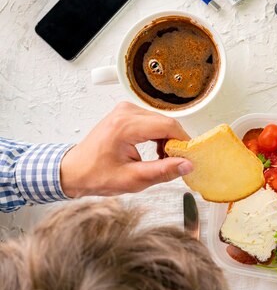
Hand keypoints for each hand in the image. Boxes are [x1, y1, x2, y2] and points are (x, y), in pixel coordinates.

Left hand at [60, 102, 192, 196]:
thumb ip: (163, 171)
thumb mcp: (133, 179)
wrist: (74, 170)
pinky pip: (153, 121)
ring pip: (162, 121)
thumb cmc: (96, 175)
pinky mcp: (126, 113)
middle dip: (175, 143)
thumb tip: (186, 165)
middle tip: (175, 162)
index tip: (188, 158)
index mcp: (125, 125)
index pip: (168, 126)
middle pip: (166, 122)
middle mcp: (126, 112)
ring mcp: (125, 110)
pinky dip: (159, 136)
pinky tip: (156, 151)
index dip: (183, 142)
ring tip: (162, 159)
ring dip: (167, 140)